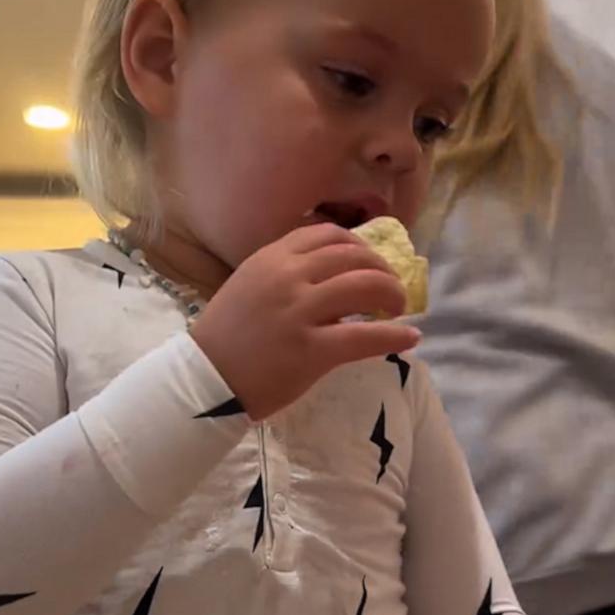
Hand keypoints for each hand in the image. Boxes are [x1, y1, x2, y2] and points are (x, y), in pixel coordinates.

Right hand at [190, 223, 418, 420]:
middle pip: (354, 257)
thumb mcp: (250, 285)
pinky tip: (409, 339)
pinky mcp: (311, 351)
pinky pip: (365, 337)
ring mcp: (300, 313)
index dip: (359, 246)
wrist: (205, 379)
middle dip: (382, 270)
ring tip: (398, 309)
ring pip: (365, 287)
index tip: (370, 262)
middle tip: (391, 289)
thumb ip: (286, 272)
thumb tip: (335, 273)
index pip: (329, 235)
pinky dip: (395, 335)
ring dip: (392, 295)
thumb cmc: (227, 336)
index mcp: (272, 258)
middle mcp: (288, 277)